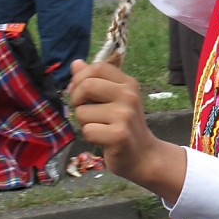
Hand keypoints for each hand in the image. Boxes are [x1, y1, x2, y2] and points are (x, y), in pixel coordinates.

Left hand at [68, 60, 185, 202]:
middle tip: (85, 111)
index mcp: (128, 83)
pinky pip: (87, 131)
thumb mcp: (112, 99)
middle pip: (86, 86)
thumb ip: (94, 81)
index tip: (79, 92)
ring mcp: (125, 115)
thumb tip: (75, 63)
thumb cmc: (124, 125)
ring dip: (83, 123)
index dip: (80, 78)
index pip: (97, 67)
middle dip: (76, 100)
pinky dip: (89, 137)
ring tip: (99, 127)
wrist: (143, 155)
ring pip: (82, 112)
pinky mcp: (119, 135)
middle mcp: (129, 96)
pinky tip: (102, 139)